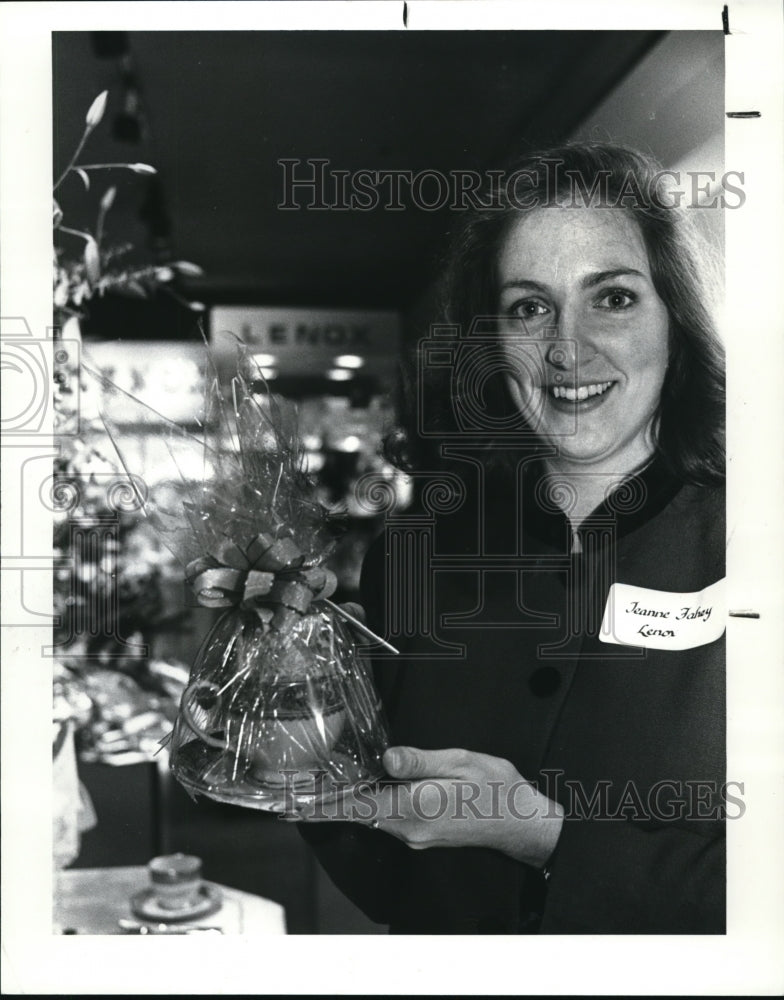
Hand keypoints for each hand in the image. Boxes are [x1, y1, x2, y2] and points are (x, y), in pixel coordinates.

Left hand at [300, 745, 563, 869]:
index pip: (358, 806)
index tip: (293, 804)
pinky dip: (368, 804)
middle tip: (296, 789)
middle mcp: (410, 828)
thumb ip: (421, 762)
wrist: (522, 822)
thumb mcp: (461, 763)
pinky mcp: (423, 834)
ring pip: (371, 816)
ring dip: (348, 802)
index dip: (324, 804)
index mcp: (416, 808)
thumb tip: (388, 759)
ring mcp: (416, 835)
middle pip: (359, 813)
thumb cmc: (497, 788)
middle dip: (329, 801)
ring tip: (320, 786)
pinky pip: (387, 818)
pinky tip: (362, 790)